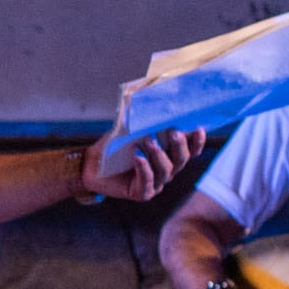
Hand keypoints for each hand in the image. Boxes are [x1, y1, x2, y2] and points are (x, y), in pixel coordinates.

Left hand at [81, 128, 203, 202]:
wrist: (90, 164)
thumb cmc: (113, 147)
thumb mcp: (130, 130)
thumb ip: (145, 119)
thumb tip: (153, 95)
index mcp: (168, 156)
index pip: (189, 150)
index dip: (197, 142)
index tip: (199, 129)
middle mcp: (166, 171)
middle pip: (181, 160)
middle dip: (179, 146)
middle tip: (173, 132)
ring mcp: (155, 184)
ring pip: (165, 170)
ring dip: (158, 154)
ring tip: (147, 141)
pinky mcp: (142, 193)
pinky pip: (148, 181)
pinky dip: (143, 167)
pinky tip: (137, 156)